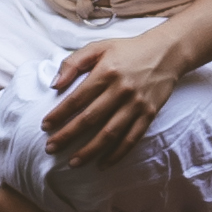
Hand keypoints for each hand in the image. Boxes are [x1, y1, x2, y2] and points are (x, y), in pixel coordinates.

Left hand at [38, 25, 188, 164]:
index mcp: (106, 72)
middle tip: (50, 148)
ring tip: (72, 162)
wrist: (166, 52)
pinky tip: (102, 164)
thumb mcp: (99, 47)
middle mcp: (121, 90)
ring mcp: (136, 104)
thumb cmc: (128, 50)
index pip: (77, 98)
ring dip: (89, 150)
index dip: (59, 114)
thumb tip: (54, 85)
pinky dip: (117, 154)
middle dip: (68, 136)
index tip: (45, 126)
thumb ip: (74, 63)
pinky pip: (131, 139)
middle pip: (90, 119)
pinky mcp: (149, 114)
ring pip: (110, 133)